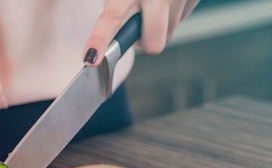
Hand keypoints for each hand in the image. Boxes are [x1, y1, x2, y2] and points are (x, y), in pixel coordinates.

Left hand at [82, 0, 199, 64]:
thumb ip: (114, 3)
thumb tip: (105, 34)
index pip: (112, 18)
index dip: (100, 40)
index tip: (91, 57)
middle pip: (153, 43)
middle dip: (145, 42)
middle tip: (137, 27)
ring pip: (168, 33)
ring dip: (158, 26)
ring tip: (152, 4)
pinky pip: (180, 19)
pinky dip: (171, 14)